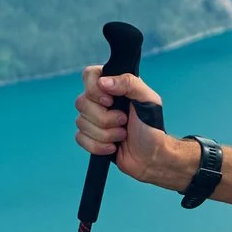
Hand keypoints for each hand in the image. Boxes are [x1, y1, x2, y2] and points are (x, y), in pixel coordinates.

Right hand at [75, 67, 191, 193]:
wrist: (152, 157)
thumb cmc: (152, 128)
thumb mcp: (148, 100)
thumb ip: (129, 83)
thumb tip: (103, 82)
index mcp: (114, 86)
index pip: (90, 75)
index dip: (94, 90)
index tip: (110, 101)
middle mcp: (101, 100)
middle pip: (82, 102)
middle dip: (105, 118)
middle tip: (124, 121)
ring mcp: (93, 119)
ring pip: (80, 122)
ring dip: (105, 134)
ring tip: (122, 135)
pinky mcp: (90, 137)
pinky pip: (79, 138)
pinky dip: (97, 145)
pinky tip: (112, 147)